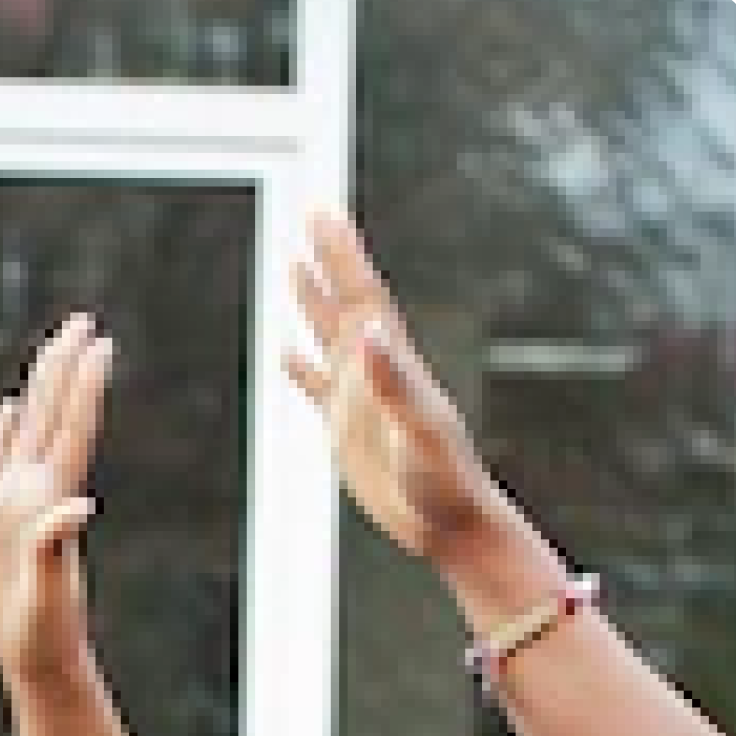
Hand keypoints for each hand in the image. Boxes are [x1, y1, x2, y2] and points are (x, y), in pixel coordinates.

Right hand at [0, 314, 109, 690]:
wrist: (31, 654)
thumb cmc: (45, 633)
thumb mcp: (48, 594)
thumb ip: (54, 548)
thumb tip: (77, 505)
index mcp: (49, 501)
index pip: (71, 431)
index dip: (85, 387)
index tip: (100, 342)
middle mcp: (34, 492)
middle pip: (51, 416)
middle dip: (65, 367)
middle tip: (84, 319)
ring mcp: (12, 503)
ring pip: (27, 430)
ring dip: (40, 388)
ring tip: (54, 348)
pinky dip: (2, 432)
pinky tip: (7, 408)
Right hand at [285, 209, 492, 563]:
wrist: (449, 523)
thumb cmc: (443, 481)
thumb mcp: (419, 431)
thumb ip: (394, 382)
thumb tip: (368, 331)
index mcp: (392, 362)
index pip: (363, 293)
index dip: (342, 253)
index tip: (322, 212)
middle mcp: (375, 372)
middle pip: (345, 301)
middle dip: (327, 259)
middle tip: (308, 213)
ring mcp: (359, 400)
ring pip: (330, 337)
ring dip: (313, 302)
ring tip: (293, 267)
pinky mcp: (347, 432)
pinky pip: (317, 391)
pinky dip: (301, 370)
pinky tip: (286, 354)